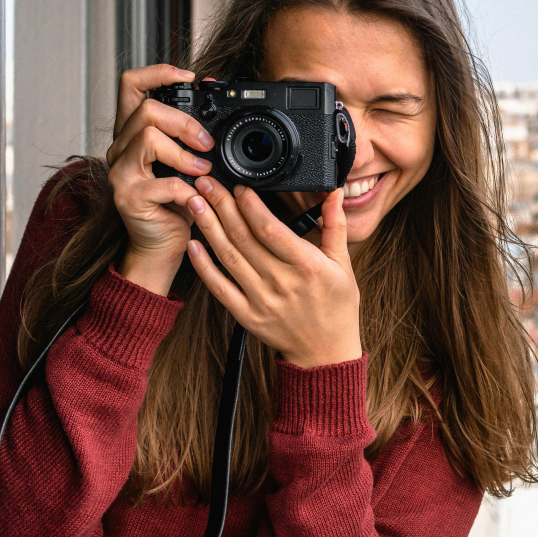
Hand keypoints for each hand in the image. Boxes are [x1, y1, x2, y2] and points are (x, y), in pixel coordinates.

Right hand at [105, 65, 215, 294]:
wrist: (161, 246)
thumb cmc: (176, 204)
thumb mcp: (187, 164)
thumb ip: (194, 136)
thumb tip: (217, 96)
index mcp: (132, 133)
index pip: (131, 85)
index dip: (158, 72)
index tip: (189, 76)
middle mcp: (120, 149)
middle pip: (146, 111)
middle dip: (184, 122)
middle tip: (207, 144)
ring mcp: (120, 173)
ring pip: (148, 139)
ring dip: (184, 155)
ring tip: (203, 173)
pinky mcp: (128, 198)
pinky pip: (161, 183)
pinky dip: (186, 190)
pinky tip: (196, 198)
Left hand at [183, 179, 361, 367]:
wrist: (326, 353)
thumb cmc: (337, 307)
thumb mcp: (343, 265)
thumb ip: (335, 226)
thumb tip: (334, 193)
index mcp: (307, 266)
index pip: (271, 229)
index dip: (251, 205)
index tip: (239, 186)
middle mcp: (282, 282)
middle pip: (244, 237)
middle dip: (222, 206)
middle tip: (207, 183)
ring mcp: (261, 301)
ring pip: (229, 257)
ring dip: (209, 228)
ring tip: (195, 203)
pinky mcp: (247, 316)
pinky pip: (220, 288)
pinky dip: (204, 267)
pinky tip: (194, 246)